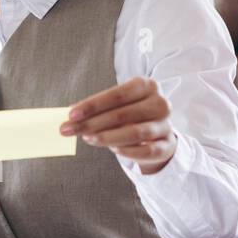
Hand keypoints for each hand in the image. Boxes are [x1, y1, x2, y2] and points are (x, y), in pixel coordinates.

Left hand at [59, 76, 177, 173]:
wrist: (157, 132)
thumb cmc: (130, 114)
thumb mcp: (116, 106)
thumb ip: (97, 109)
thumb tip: (70, 116)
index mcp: (147, 86)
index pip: (117, 94)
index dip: (93, 105)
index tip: (71, 114)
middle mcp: (159, 103)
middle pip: (123, 114)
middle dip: (92, 123)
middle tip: (70, 130)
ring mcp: (166, 125)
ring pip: (136, 132)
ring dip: (107, 137)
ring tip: (87, 139)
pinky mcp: (168, 145)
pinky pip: (148, 150)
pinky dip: (129, 151)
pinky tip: (113, 150)